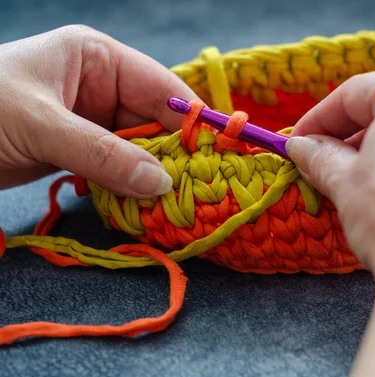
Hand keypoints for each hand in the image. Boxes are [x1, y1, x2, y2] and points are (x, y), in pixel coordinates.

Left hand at [0, 25, 198, 197]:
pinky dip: (130, 187)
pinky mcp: (81, 149)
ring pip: (139, 149)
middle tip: (200, 190)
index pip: (161, 87)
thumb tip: (162, 183)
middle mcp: (100, 85)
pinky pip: (118, 168)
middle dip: (174, 155)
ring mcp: (91, 119)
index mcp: (97, 57)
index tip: (218, 154)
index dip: (192, 120)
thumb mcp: (40, 125)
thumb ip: (103, 154)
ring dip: (153, 176)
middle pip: (156, 121)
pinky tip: (145, 205)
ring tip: (176, 204)